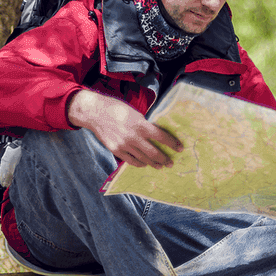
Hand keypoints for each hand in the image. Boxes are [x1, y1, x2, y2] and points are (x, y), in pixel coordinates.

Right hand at [68, 89, 182, 168]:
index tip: (180, 148)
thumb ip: (145, 125)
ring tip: (160, 166)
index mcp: (141, 125)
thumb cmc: (117, 109)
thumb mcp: (135, 114)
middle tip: (171, 162)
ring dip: (153, 163)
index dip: (172, 143)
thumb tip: (156, 134)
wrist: (95, 113)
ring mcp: (124, 145)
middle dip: (164, 158)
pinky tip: (144, 164)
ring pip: (143, 158)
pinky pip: (130, 161)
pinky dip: (139, 163)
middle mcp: (134, 137)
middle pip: (154, 152)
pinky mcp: (116, 150)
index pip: (161, 137)